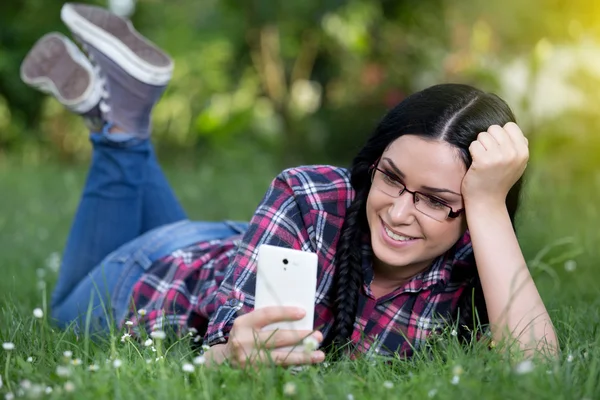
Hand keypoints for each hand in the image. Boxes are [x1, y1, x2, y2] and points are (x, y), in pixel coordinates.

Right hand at [206, 306, 324, 367]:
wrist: (224, 361)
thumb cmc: (243, 337)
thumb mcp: (248, 324)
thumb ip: (266, 321)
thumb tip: (297, 317)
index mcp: (243, 324)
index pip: (267, 314)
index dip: (286, 313)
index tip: (303, 313)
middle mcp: (244, 342)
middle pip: (278, 338)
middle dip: (301, 336)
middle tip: (318, 335)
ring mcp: (248, 360)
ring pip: (281, 358)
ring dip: (303, 356)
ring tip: (319, 355)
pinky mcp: (254, 374)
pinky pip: (278, 369)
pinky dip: (294, 366)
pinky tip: (307, 364)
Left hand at [461, 122, 528, 206]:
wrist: (487, 200)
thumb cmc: (500, 180)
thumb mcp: (517, 164)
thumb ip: (518, 146)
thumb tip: (511, 129)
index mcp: (523, 152)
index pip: (510, 126)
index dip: (501, 134)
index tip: (498, 147)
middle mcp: (513, 153)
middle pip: (495, 128)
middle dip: (488, 138)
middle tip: (488, 153)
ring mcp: (498, 157)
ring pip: (483, 135)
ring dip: (479, 145)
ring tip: (482, 159)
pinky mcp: (483, 161)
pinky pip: (474, 144)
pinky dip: (472, 152)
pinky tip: (476, 163)